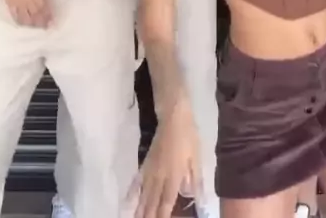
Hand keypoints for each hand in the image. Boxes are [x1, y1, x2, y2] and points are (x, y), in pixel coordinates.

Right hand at [0, 0, 51, 26]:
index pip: (44, 9)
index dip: (48, 16)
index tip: (52, 22)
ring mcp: (19, 4)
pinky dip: (19, 21)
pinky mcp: (10, 4)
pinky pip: (15, 15)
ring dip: (31, 24)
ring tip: (35, 28)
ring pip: (26, 17)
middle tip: (45, 28)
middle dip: (41, 22)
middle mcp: (28, 2)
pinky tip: (22, 24)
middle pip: (36, 15)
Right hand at [133, 102, 201, 217]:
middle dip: (149, 215)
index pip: (167, 201)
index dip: (163, 214)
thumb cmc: (188, 136)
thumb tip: (199, 200)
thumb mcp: (196, 158)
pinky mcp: (145, 163)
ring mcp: (150, 170)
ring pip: (144, 194)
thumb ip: (195, 181)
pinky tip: (127, 202)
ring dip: (140, 209)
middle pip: (153, 201)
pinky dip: (132, 193)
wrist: (174, 117)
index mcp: (174, 176)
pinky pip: (137, 181)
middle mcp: (160, 176)